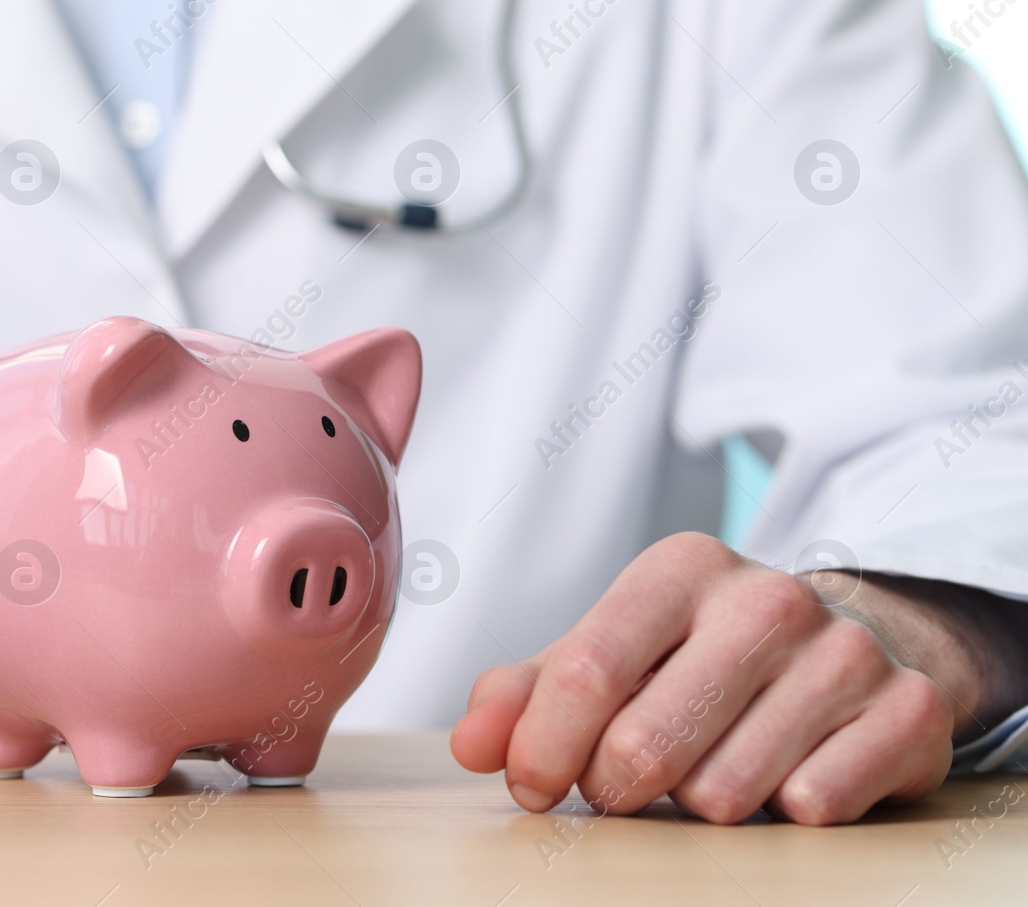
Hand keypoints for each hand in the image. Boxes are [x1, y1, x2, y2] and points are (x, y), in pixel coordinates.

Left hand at [451, 533, 958, 824]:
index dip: (543, 748)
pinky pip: (813, 807)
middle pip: (645, 746)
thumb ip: (529, 694)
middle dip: (616, 788)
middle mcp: (767, 598)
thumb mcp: (611, 655)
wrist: (853, 642)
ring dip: (700, 804)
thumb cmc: (703, 656)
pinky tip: (788, 770)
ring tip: (712, 764)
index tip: (531, 785)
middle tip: (626, 782)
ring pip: (723, 794)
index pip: (585, 670)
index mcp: (680, 568)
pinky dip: (784, 811)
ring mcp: (846, 652)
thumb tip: (470, 744)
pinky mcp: (908, 711)